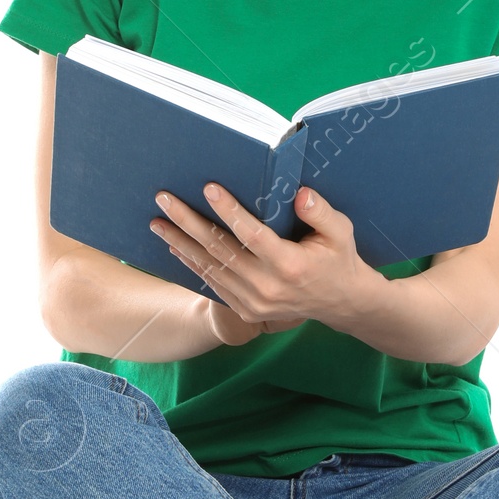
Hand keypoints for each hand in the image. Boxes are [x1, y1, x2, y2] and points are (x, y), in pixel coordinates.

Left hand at [150, 181, 374, 335]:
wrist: (340, 304)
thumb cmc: (338, 259)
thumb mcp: (341, 233)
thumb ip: (321, 212)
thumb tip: (299, 193)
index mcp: (291, 265)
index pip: (252, 234)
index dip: (229, 210)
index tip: (208, 188)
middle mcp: (267, 287)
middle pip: (220, 250)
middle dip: (189, 222)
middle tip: (164, 199)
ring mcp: (253, 302)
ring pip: (210, 268)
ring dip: (180, 243)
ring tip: (157, 223)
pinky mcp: (245, 310)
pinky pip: (213, 284)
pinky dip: (192, 265)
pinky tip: (174, 247)